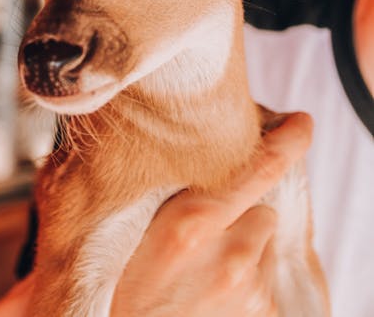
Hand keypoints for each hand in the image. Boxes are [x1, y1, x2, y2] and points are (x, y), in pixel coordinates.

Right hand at [111, 112, 312, 316]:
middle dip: (242, 210)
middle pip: (262, 206)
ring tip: (201, 265)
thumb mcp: (133, 224)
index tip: (300, 123)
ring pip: (263, 239)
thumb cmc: (121, 279)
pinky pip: (264, 274)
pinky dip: (246, 276)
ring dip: (243, 244)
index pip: (260, 167)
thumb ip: (171, 185)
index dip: (288, 141)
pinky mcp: (262, 310)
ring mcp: (249, 287)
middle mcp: (229, 254)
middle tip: (205, 231)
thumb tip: (197, 146)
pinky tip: (210, 288)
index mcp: (193, 220)